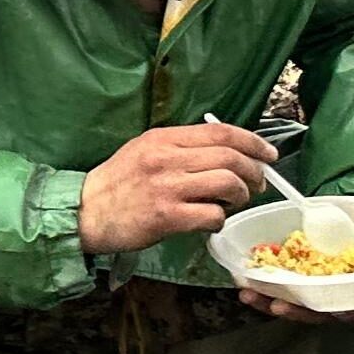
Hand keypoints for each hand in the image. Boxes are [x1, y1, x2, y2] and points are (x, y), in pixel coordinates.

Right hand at [76, 121, 276, 255]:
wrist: (85, 211)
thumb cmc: (117, 183)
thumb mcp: (144, 150)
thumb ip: (180, 147)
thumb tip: (225, 152)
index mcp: (164, 138)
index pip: (221, 132)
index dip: (253, 142)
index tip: (269, 154)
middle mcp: (167, 158)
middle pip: (230, 157)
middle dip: (253, 172)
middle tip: (256, 185)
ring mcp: (167, 187)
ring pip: (227, 184)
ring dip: (239, 196)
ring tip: (233, 203)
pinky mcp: (167, 217)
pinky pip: (212, 216)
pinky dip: (219, 220)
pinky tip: (210, 222)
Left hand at [240, 242, 353, 322]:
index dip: (340, 313)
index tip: (325, 310)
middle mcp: (346, 297)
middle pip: (320, 311)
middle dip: (296, 312)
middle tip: (274, 303)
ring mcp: (325, 289)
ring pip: (297, 303)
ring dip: (272, 301)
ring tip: (249, 293)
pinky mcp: (307, 275)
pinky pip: (284, 286)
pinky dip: (265, 285)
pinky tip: (245, 281)